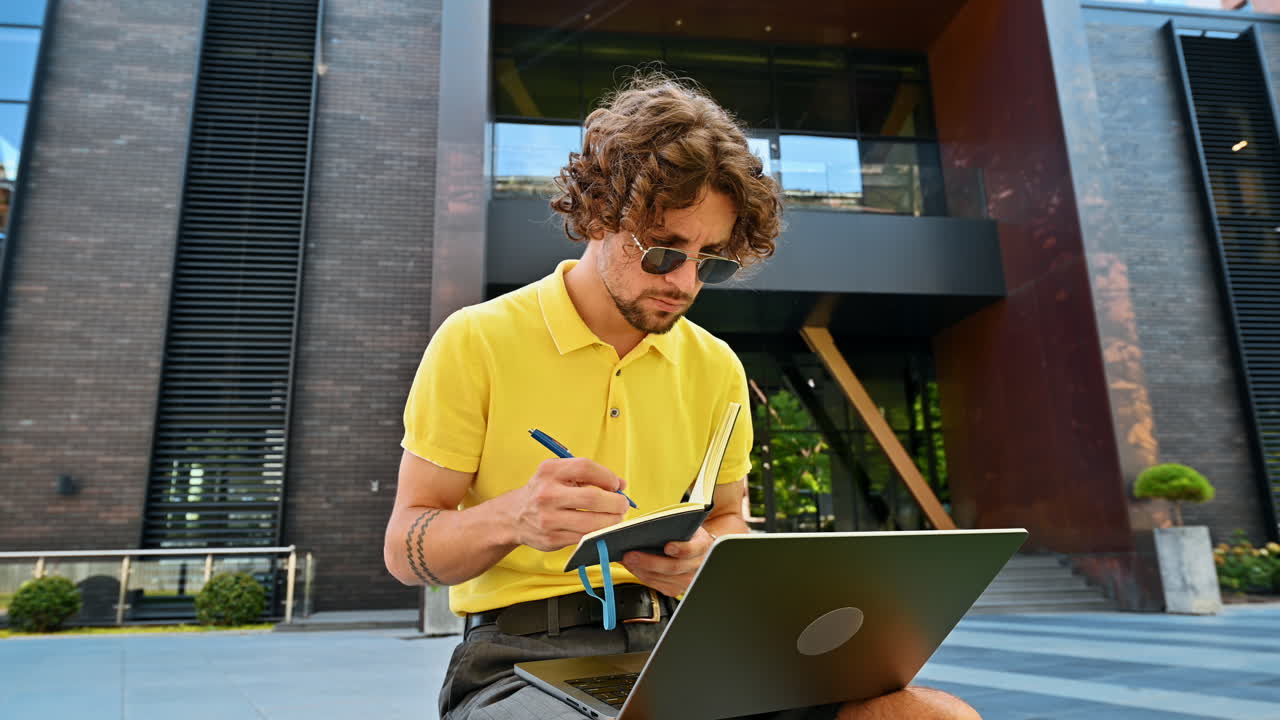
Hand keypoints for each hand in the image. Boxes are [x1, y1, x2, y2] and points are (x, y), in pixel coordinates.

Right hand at [509, 458, 630, 551]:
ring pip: (592, 523)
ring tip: (616, 518)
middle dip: (616, 503)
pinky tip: (601, 529)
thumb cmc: (545, 492)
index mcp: (549, 471)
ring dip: (611, 522)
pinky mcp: (552, 538)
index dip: (607, 476)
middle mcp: (547, 494)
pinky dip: (598, 534)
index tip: (616, 485)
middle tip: (623, 505)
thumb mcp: (560, 475)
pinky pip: (584, 538)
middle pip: (592, 498)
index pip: (585, 468)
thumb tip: (622, 485)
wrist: (513, 516)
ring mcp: (548, 518)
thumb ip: (590, 476)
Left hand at [620, 527, 714, 597]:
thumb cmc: (688, 535)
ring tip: (627, 560)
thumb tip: (647, 527)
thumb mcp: (686, 525)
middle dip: (649, 561)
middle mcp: (698, 566)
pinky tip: (633, 567)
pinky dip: (642, 576)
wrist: (697, 548)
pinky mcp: (676, 589)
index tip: (668, 546)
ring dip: (641, 570)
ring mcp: (688, 580)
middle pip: (673, 567)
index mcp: (703, 546)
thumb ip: (673, 526)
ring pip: (662, 579)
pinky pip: (657, 585)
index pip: (692, 549)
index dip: (681, 549)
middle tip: (631, 555)